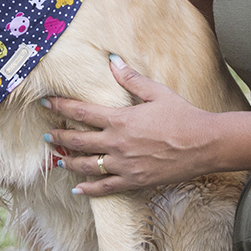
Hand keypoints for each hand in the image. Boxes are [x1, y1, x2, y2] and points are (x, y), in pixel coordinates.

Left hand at [42, 55, 218, 195]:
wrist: (204, 144)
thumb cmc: (183, 116)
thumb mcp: (158, 92)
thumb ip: (131, 79)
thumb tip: (112, 61)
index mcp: (121, 120)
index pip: (82, 112)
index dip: (61, 106)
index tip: (46, 104)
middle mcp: (117, 144)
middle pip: (78, 141)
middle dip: (59, 137)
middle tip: (46, 135)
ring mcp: (124, 165)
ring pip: (87, 166)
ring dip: (69, 162)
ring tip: (58, 160)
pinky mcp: (134, 181)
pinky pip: (105, 188)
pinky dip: (89, 190)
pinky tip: (78, 190)